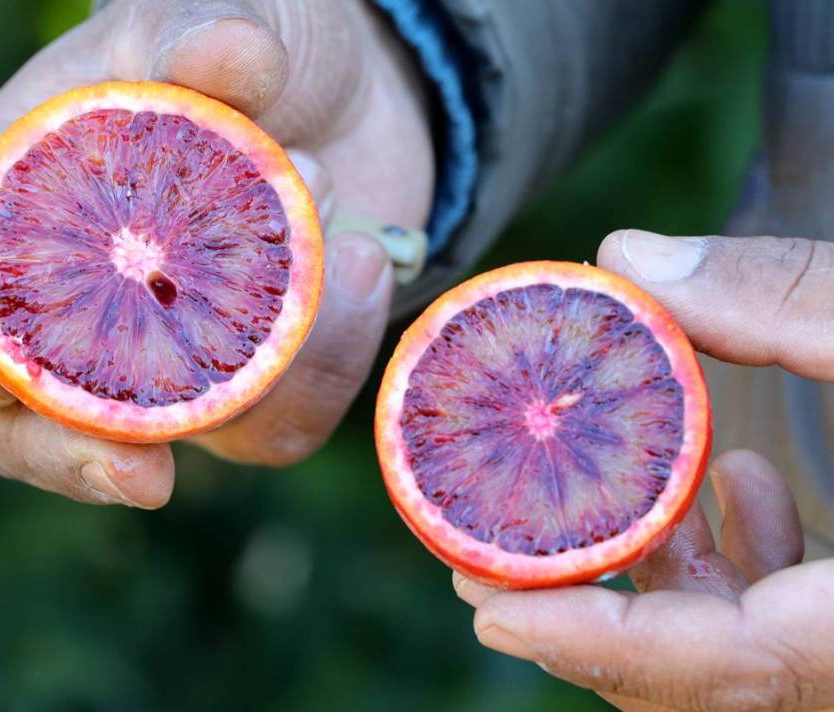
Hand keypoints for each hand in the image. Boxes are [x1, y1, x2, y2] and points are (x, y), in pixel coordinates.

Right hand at [0, 0, 433, 504]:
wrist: (352, 92)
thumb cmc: (246, 43)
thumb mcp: (213, 11)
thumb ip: (206, 30)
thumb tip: (225, 59)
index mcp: (6, 208)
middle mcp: (71, 305)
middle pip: (15, 428)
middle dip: (69, 458)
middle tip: (140, 472)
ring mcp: (160, 359)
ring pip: (158, 453)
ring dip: (250, 373)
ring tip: (333, 229)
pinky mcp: (251, 385)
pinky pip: (277, 428)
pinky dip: (328, 360)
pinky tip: (368, 263)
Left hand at [454, 230, 833, 710]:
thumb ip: (785, 295)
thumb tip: (630, 258)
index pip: (721, 666)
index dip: (593, 644)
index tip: (488, 612)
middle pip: (708, 673)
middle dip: (593, 617)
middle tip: (489, 562)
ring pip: (748, 645)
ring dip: (668, 573)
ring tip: (607, 492)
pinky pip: (800, 615)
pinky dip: (748, 558)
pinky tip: (739, 478)